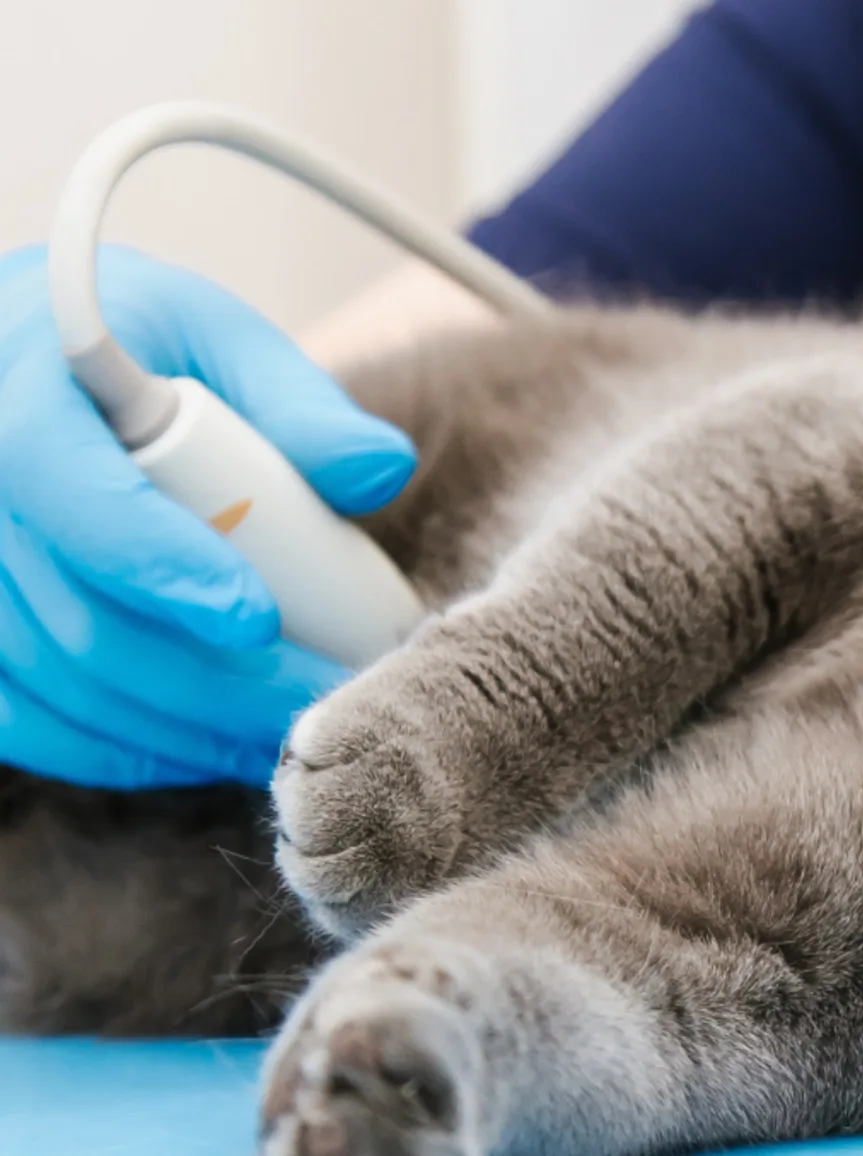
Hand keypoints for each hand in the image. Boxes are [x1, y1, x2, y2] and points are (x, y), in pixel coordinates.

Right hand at [0, 244, 415, 788]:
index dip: (161, 566)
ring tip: (285, 735)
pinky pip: (23, 720)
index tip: (257, 619)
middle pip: (79, 621)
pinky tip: (202, 748)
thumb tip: (382, 466)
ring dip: (178, 734)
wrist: (26, 364)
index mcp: (20, 394)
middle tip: (323, 704)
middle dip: (211, 686)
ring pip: (57, 686)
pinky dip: (118, 749)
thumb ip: (297, 404)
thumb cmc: (133, 344)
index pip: (76, 495)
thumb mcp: (214, 337)